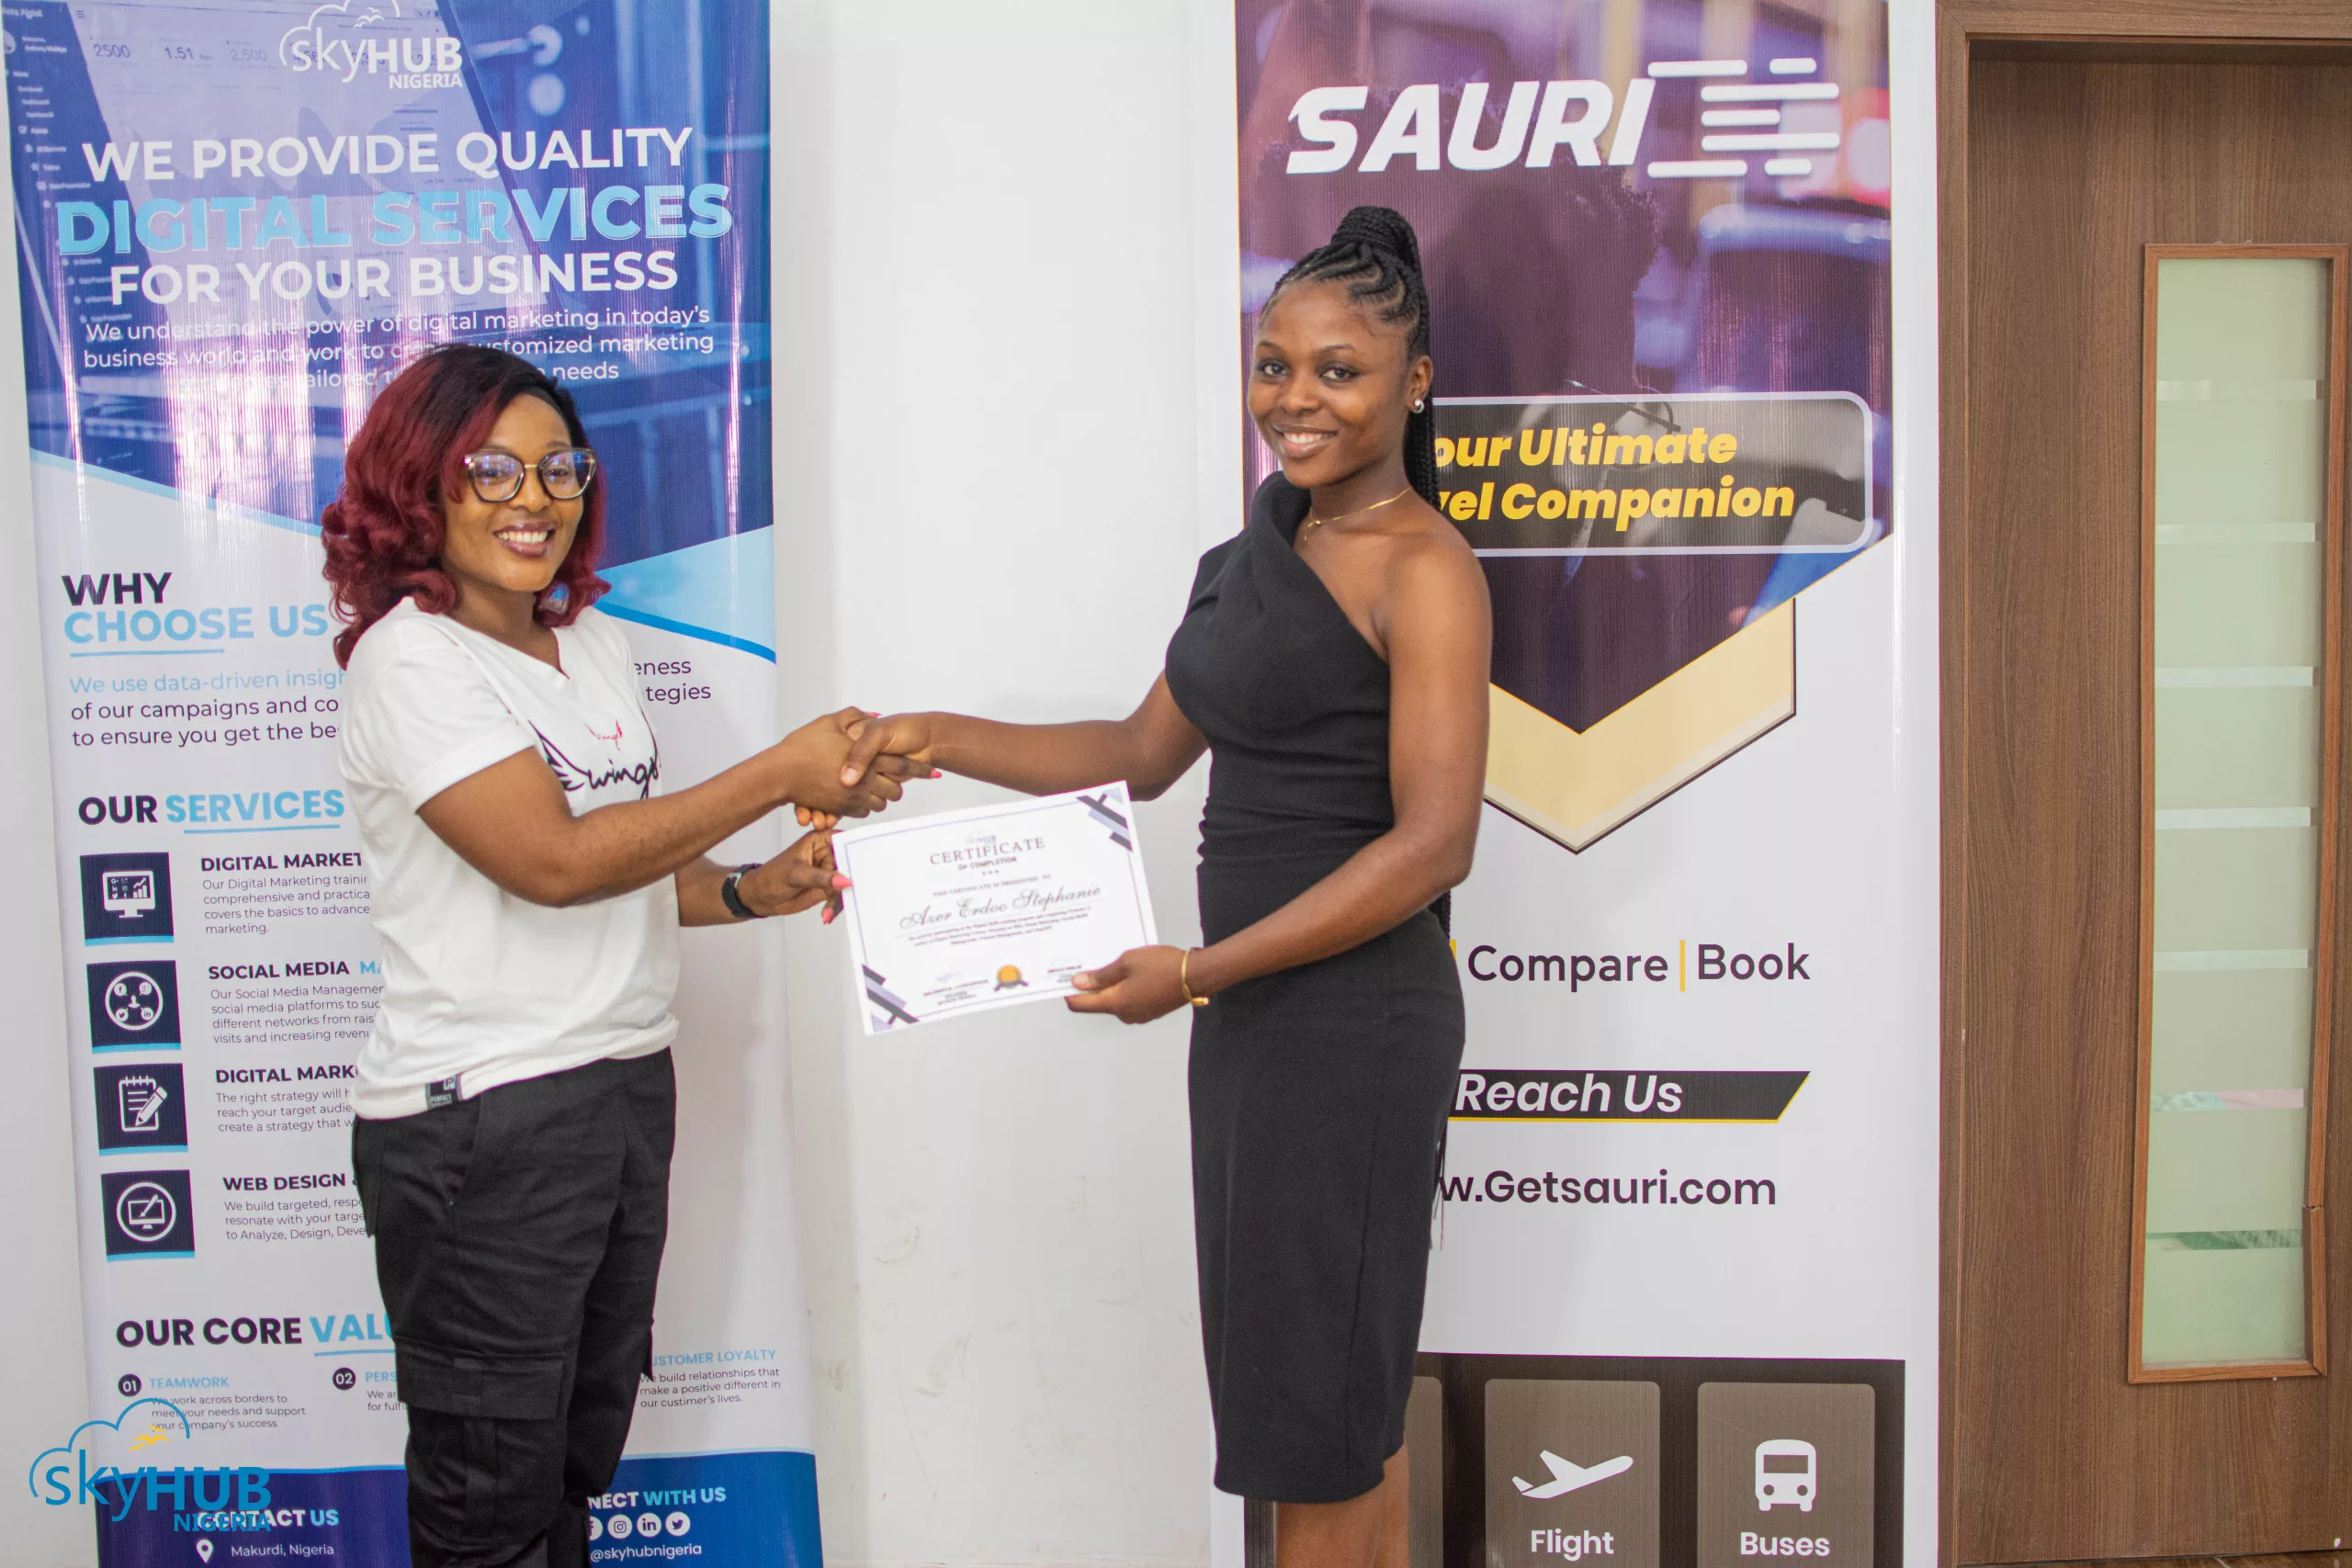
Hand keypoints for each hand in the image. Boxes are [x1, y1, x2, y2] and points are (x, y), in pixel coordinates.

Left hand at [734, 829, 849, 920]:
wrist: (761, 897)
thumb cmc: (773, 877)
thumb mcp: (795, 874)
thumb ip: (820, 877)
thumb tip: (846, 881)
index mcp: (821, 841)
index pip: (845, 840)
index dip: (859, 847)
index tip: (871, 860)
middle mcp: (829, 854)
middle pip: (851, 862)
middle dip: (856, 876)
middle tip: (858, 891)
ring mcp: (830, 872)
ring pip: (848, 882)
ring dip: (844, 897)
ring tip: (830, 910)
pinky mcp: (829, 888)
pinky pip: (840, 896)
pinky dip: (836, 906)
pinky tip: (826, 915)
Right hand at [800, 711, 941, 826]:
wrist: (780, 773)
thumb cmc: (803, 747)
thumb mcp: (829, 722)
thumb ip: (854, 717)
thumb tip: (873, 715)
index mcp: (866, 758)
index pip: (904, 766)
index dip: (921, 769)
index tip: (935, 772)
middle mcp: (864, 781)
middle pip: (896, 790)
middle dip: (898, 785)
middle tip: (897, 779)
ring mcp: (853, 797)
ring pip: (881, 803)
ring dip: (881, 795)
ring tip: (878, 786)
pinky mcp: (841, 809)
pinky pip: (864, 811)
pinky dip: (866, 804)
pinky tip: (860, 795)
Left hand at [1065, 944, 1191, 1024]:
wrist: (1196, 975)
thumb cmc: (1162, 966)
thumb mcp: (1127, 963)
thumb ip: (1101, 976)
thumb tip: (1078, 983)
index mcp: (1115, 1003)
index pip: (1080, 1004)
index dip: (1069, 992)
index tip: (1063, 979)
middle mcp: (1124, 1014)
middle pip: (1097, 1003)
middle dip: (1091, 986)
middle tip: (1092, 963)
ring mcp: (1138, 1015)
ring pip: (1114, 1001)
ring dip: (1110, 986)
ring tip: (1117, 963)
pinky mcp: (1149, 1012)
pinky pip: (1129, 1001)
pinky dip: (1125, 989)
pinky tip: (1133, 972)